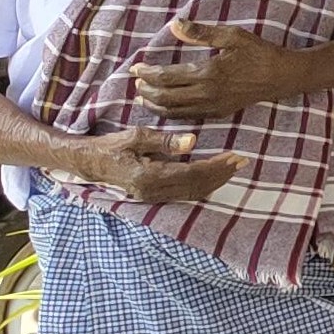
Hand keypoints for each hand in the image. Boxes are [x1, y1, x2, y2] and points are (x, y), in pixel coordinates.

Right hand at [69, 125, 245, 206]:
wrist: (91, 162)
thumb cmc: (113, 146)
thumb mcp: (136, 136)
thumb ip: (164, 141)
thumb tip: (192, 142)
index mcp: (149, 176)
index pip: (192, 174)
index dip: (216, 166)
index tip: (235, 156)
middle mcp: (153, 191)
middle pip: (197, 186)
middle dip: (222, 174)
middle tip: (242, 160)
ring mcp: (153, 196)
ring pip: (193, 192)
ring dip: (216, 180)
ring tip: (234, 167)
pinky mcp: (154, 196)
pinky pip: (185, 193)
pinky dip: (203, 184)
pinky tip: (215, 175)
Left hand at [129, 20, 300, 119]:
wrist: (283, 76)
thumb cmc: (259, 53)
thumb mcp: (233, 36)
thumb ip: (202, 32)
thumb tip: (176, 24)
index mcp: (208, 73)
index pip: (166, 76)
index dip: (146, 73)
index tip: (136, 67)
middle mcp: (207, 93)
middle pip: (164, 97)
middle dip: (145, 90)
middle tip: (136, 82)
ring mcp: (212, 106)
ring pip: (173, 111)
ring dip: (154, 105)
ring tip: (142, 97)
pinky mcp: (218, 113)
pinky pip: (187, 117)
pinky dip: (170, 113)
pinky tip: (164, 106)